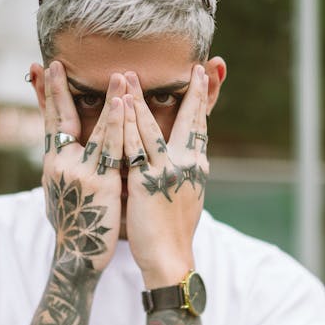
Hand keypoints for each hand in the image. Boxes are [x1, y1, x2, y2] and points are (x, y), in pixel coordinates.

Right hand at [42, 61, 124, 276]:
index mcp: (52, 162)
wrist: (77, 256)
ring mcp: (79, 172)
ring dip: (108, 100)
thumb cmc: (74, 224)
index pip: (48, 120)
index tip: (41, 69)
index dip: (46, 95)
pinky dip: (118, 124)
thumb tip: (62, 149)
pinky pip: (112, 148)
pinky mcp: (99, 183)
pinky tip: (126, 106)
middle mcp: (60, 163)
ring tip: (118, 75)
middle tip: (56, 63)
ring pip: (95, 129)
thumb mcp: (61, 191)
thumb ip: (65, 167)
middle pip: (61, 118)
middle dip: (57, 89)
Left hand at [123, 65, 208, 287]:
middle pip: (191, 120)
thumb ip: (188, 173)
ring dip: (140, 99)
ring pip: (153, 127)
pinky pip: (135, 146)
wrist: (170, 257)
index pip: (201, 126)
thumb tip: (196, 159)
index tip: (203, 76)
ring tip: (130, 74)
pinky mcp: (147, 181)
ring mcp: (168, 172)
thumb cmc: (175, 231)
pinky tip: (121, 106)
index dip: (202, 101)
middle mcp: (188, 165)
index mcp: (198, 167)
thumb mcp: (188, 196)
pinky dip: (128, 124)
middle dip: (192, 92)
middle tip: (193, 67)